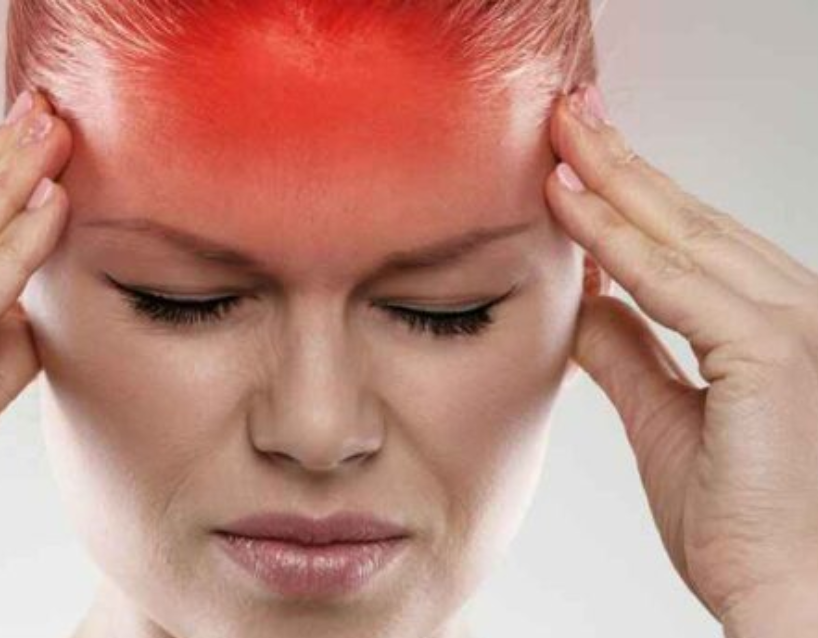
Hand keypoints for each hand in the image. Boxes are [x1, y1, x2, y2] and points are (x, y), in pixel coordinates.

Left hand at [545, 84, 817, 630]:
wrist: (793, 600)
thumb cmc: (747, 526)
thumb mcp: (667, 422)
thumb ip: (630, 355)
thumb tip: (587, 304)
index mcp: (770, 326)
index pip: (689, 243)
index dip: (631, 196)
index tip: (577, 162)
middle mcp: (794, 310)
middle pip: (689, 220)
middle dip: (622, 163)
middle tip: (568, 114)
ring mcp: (793, 324)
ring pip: (683, 233)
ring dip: (614, 178)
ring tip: (560, 133)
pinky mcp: (776, 351)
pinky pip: (673, 281)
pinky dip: (614, 239)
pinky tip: (569, 202)